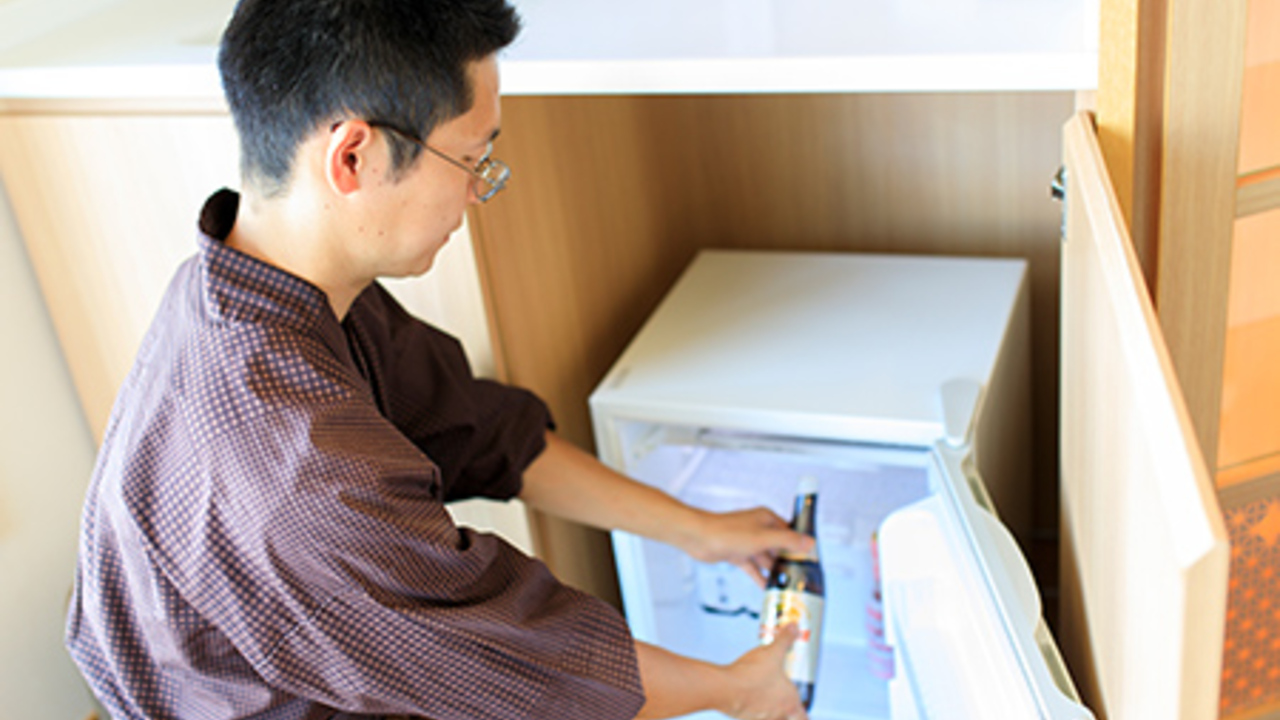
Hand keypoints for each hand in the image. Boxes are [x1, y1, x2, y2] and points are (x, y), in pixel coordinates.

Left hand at [685, 507, 814, 586]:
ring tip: (787, 588)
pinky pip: (753, 568)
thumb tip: (810, 542)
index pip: (790, 532)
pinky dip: (760, 577)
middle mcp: (759, 529)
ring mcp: (748, 543)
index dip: (800, 546)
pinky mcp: (737, 554)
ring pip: (766, 559)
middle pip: (779, 547)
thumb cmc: (727, 532)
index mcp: (767, 519)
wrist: (698, 538)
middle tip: (801, 580)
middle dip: (788, 563)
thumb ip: (787, 541)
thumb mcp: (763, 538)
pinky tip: (768, 590)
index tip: (811, 561)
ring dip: (775, 572)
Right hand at [718, 624, 808, 719]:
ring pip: (770, 716)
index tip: (802, 707)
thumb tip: (794, 627)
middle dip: (788, 711)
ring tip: (764, 692)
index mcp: (790, 702)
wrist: (725, 688)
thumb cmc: (751, 675)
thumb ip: (785, 640)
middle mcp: (778, 714)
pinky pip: (753, 715)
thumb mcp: (772, 652)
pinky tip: (747, 694)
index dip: (804, 713)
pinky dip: (753, 708)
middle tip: (784, 699)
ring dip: (770, 708)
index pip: (804, 717)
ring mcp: (761, 717)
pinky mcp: (745, 717)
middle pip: (789, 718)